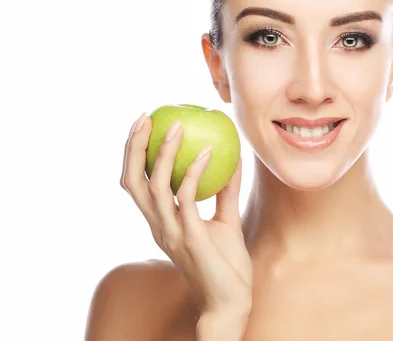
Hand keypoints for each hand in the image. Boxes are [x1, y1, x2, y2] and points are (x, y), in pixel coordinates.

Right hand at [120, 113, 252, 314]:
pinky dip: (193, 173)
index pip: (136, 183)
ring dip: (164, 154)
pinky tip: (207, 153)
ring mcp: (172, 233)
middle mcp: (159, 226)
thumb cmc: (225, 263)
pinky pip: (188, 200)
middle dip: (134, 147)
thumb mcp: (226, 219)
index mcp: (162, 221)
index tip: (144, 124)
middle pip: (132, 182)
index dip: (133, 153)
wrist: (231, 301)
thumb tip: (233, 157)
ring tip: (177, 126)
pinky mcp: (190, 239)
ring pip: (155, 188)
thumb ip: (226, 190)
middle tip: (145, 117)